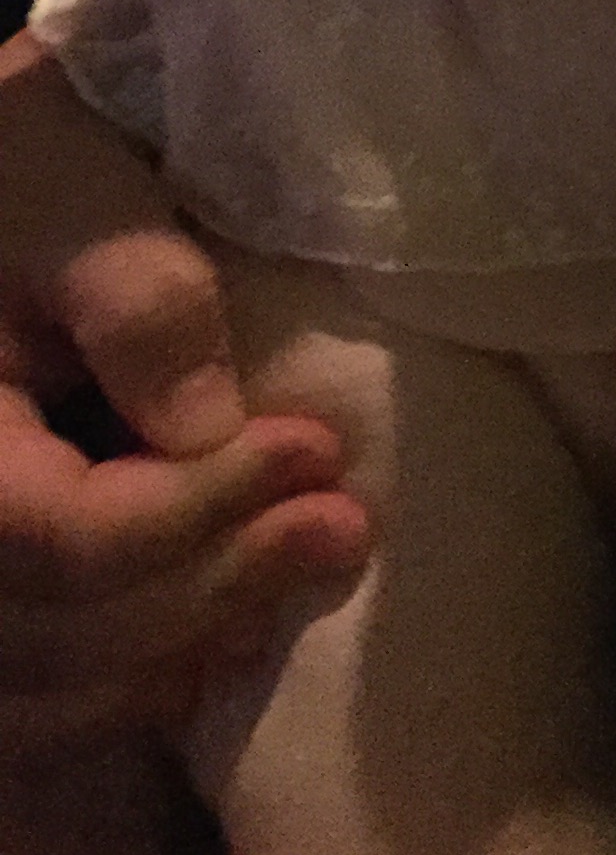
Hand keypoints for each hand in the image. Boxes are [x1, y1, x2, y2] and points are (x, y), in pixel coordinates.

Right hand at [0, 40, 368, 744]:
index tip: (315, 450)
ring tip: (304, 570)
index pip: (60, 537)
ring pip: (41, 687)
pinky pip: (32, 692)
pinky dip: (126, 680)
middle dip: (210, 582)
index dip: (196, 512)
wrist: (1, 178)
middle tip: (343, 527)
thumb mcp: (70, 188)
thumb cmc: (24, 161)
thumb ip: (135, 300)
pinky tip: (224, 634)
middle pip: (55, 628)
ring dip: (180, 644)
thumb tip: (210, 425)